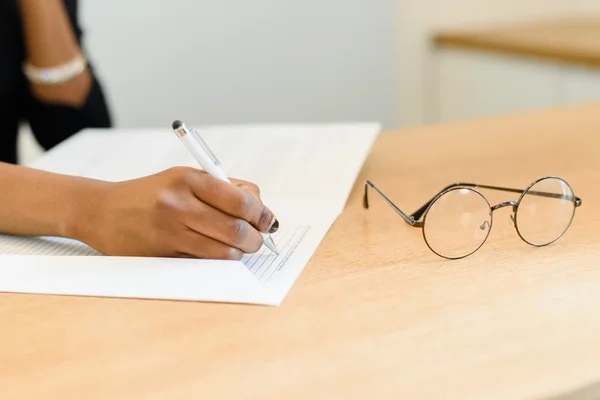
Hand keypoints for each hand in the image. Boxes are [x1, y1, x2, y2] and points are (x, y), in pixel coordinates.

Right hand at [72, 167, 277, 258]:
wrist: (102, 211)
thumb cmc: (152, 193)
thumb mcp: (184, 178)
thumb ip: (224, 189)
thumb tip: (261, 208)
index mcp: (189, 180)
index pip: (241, 200)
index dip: (262, 213)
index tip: (267, 220)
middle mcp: (179, 205)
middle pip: (237, 229)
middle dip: (256, 239)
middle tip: (257, 239)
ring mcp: (170, 233)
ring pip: (225, 252)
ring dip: (240, 253)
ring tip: (239, 247)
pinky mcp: (164, 256)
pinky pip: (205, 263)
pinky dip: (218, 261)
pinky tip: (217, 252)